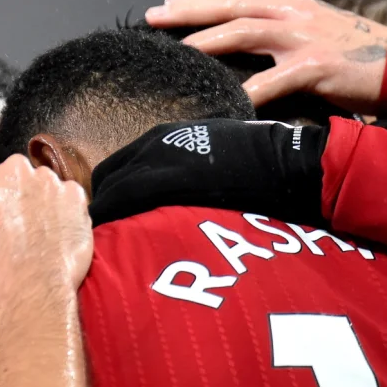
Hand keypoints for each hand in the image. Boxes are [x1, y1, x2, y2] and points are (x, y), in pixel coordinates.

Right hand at [0, 155, 91, 299]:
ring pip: (40, 185)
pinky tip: (54, 234)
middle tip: (10, 228)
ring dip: (36, 201)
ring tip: (34, 233)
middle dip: (9, 195)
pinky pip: (67, 197)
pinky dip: (62, 211)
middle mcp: (16, 169)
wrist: (30, 291)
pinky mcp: (75, 197)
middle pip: (10, 176)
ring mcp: (49, 181)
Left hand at [89, 119, 328, 227]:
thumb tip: (174, 193)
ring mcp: (158, 160)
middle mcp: (151, 146)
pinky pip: (127, 200)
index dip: (111, 196)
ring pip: (113, 191)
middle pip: (107, 181)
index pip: (116, 170)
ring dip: (108, 217)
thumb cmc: (255, 161)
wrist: (282, 161)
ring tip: (115, 247)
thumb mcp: (207, 153)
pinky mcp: (169, 178)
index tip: (114, 220)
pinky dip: (118, 218)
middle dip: (105, 208)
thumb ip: (183, 167)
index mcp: (159, 139)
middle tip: (111, 238)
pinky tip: (122, 241)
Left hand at [145, 0, 386, 113]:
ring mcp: (305, 37)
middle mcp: (294, 13)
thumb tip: (241, 37)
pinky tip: (226, 100)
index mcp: (292, 3)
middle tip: (154, 17)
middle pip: (230, 5)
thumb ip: (280, 29)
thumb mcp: (316, 30)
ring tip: (178, 51)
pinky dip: (248, 90)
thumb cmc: (358, 54)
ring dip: (206, 40)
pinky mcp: (318, 66)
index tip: (169, 3)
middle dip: (189, 9)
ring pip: (243, 31)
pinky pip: (273, 80)